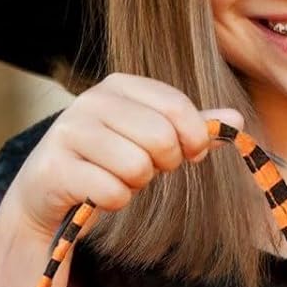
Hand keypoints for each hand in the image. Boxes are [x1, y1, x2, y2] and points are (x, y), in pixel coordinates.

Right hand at [1, 72, 244, 240]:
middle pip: (160, 137)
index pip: (177, 106)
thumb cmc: (110, 159)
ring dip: (136, 184)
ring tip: (118, 177)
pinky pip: (111, 192)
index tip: (190, 153)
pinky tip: (99, 193)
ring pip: (136, 167)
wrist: (50, 189)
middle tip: (146, 168)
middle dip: (163, 163)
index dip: (194, 137)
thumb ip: (193, 127)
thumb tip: (236, 118)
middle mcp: (91, 101)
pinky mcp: (55, 168)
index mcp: (119, 85)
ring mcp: (68, 132)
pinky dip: (115, 201)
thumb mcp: (152, 138)